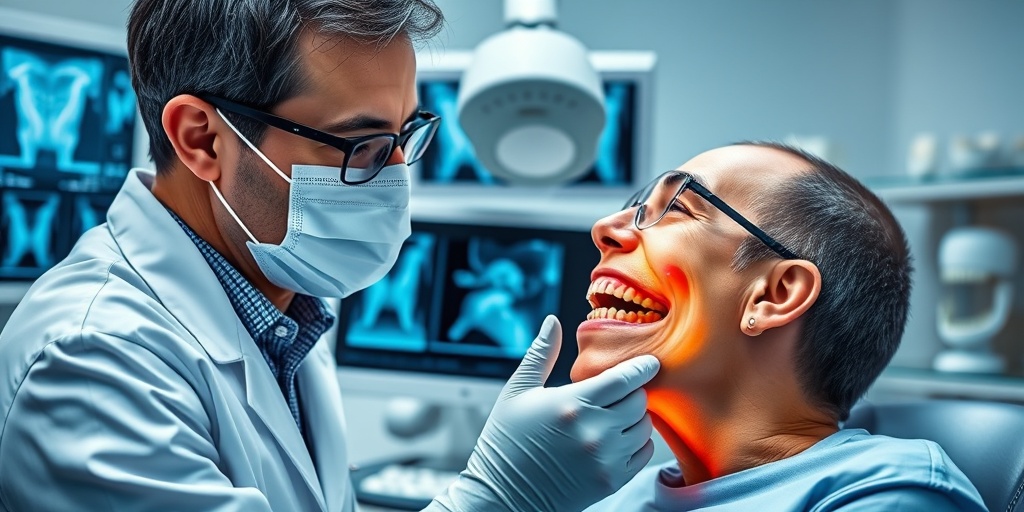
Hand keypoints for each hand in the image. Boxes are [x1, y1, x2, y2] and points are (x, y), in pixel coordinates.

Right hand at [427, 315, 659, 511]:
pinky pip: (643, 452)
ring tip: (615, 414)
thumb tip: (553, 321)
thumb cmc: (507, 441)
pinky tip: (616, 437)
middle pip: (639, 400)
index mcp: (572, 403)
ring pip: (644, 426)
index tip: (649, 362)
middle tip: (620, 391)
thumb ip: (541, 354)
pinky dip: (637, 442)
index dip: (641, 367)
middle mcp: (594, 431)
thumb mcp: (517, 392)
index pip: (625, 378)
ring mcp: (606, 459)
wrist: (505, 494)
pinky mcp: (611, 480)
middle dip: (633, 391)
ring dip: (635, 416)